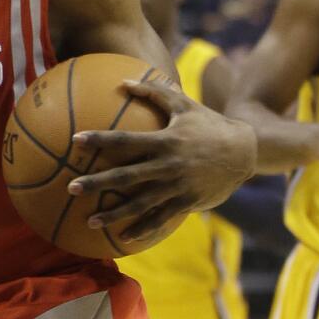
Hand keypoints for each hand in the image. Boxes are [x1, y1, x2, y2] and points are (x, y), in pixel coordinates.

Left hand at [65, 81, 256, 241]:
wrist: (248, 151)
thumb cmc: (209, 123)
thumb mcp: (184, 104)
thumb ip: (154, 91)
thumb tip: (124, 81)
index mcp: (164, 141)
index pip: (125, 140)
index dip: (100, 139)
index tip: (75, 140)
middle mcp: (168, 165)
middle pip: (125, 176)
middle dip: (97, 183)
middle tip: (71, 188)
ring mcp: (178, 186)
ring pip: (140, 203)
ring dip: (114, 214)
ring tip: (89, 221)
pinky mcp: (188, 202)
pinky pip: (162, 218)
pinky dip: (143, 228)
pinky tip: (124, 238)